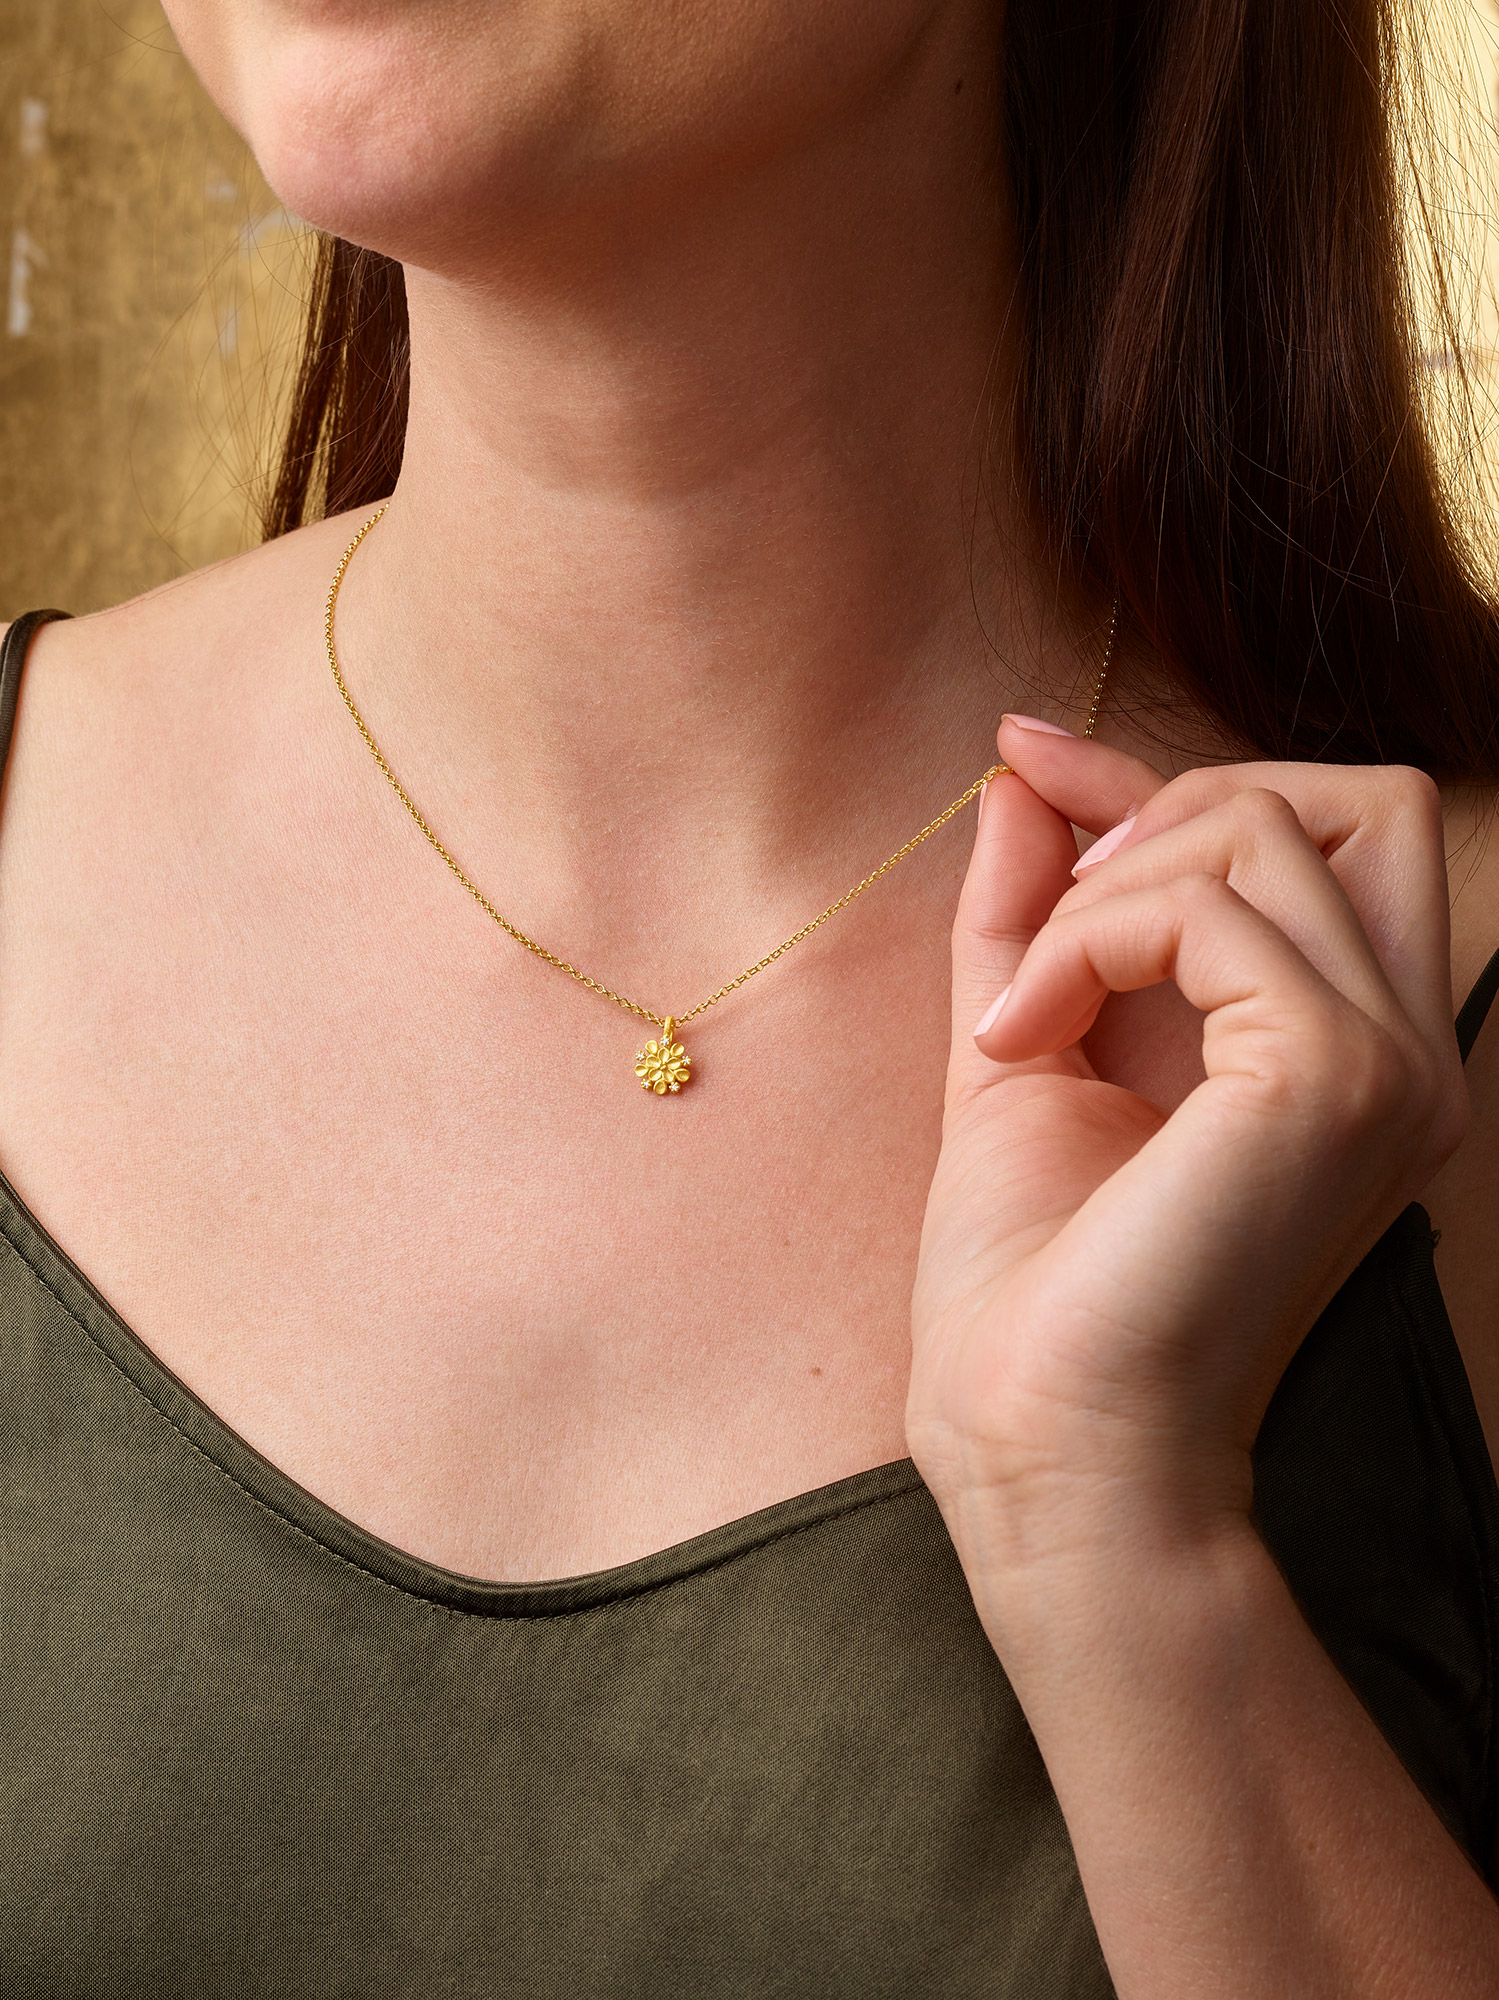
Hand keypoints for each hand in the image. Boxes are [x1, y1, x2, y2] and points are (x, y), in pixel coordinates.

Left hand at [906, 722, 1465, 1639]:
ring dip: (1107, 888)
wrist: (1041, 1446)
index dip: (1164, 775)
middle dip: (1175, 800)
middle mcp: (1405, 1050)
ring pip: (1273, 826)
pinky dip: (1086, 941)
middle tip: (1055, 911)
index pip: (1316, 834)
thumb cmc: (1036, 1285)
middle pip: (1357, 794)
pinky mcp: (1333, 1074)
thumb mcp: (1028, 1045)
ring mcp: (1388, 1061)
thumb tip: (1026, 772)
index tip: (1027, 757)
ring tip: (1025, 1011)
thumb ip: (1037, 909)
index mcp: (1350, 1052)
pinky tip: (1021, 1039)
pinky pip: (1211, 907)